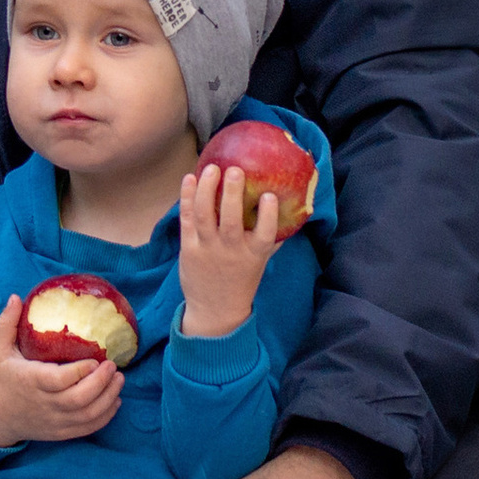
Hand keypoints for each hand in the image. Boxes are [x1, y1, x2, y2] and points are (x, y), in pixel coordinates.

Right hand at [0, 294, 124, 448]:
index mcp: (30, 381)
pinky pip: (88, 428)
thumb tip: (16, 297)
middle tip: (114, 366)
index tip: (95, 359)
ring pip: (88, 415)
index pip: (58, 380)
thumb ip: (6, 323)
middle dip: (101, 383)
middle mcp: (44, 404)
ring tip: (119, 379)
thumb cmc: (2, 379)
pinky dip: (106, 416)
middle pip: (79, 400)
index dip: (79, 372)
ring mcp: (54, 421)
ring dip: (109, 398)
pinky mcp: (61, 432)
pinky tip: (115, 400)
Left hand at [175, 163, 284, 338]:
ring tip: (212, 168)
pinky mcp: (189, 247)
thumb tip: (291, 211)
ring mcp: (208, 249)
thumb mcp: (261, 262)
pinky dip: (187, 197)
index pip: (265, 234)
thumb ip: (272, 239)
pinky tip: (190, 178)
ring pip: (205, 215)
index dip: (268, 215)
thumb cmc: (242, 280)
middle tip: (235, 170)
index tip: (269, 195)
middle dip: (233, 194)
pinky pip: (187, 219)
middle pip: (232, 221)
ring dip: (207, 189)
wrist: (215, 310)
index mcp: (254, 254)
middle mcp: (231, 250)